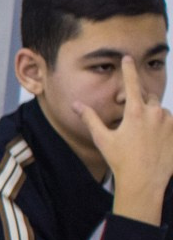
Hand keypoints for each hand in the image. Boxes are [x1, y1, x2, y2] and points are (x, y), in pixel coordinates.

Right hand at [78, 56, 172, 219]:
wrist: (144, 181)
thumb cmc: (121, 161)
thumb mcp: (102, 139)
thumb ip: (90, 118)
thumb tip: (76, 105)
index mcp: (135, 111)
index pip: (131, 83)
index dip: (129, 69)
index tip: (128, 58)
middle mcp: (155, 113)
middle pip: (149, 98)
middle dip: (141, 104)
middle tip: (133, 122)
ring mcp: (170, 123)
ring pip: (161, 112)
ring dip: (154, 118)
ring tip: (144, 138)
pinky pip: (170, 125)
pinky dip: (164, 129)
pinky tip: (155, 143)